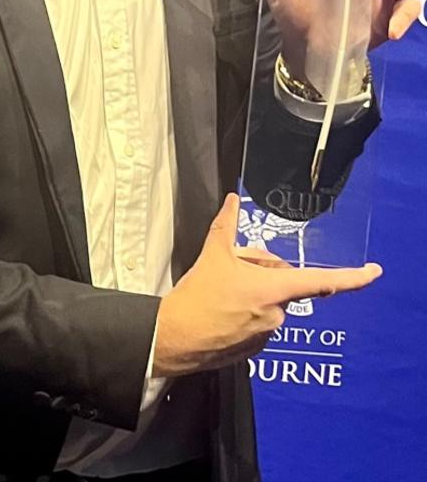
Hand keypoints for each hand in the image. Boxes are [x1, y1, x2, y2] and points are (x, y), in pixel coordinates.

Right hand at [152, 194, 381, 376]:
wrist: (174, 338)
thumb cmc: (196, 296)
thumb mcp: (212, 254)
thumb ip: (226, 225)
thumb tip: (230, 199)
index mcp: (273, 289)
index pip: (322, 281)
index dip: (353, 277)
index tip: (373, 272)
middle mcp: (277, 314)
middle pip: (281, 284)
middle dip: (263, 272)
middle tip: (234, 266)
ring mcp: (266, 335)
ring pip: (269, 303)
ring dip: (253, 292)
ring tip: (222, 289)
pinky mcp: (253, 350)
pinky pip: (258, 323)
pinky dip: (245, 312)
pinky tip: (222, 308)